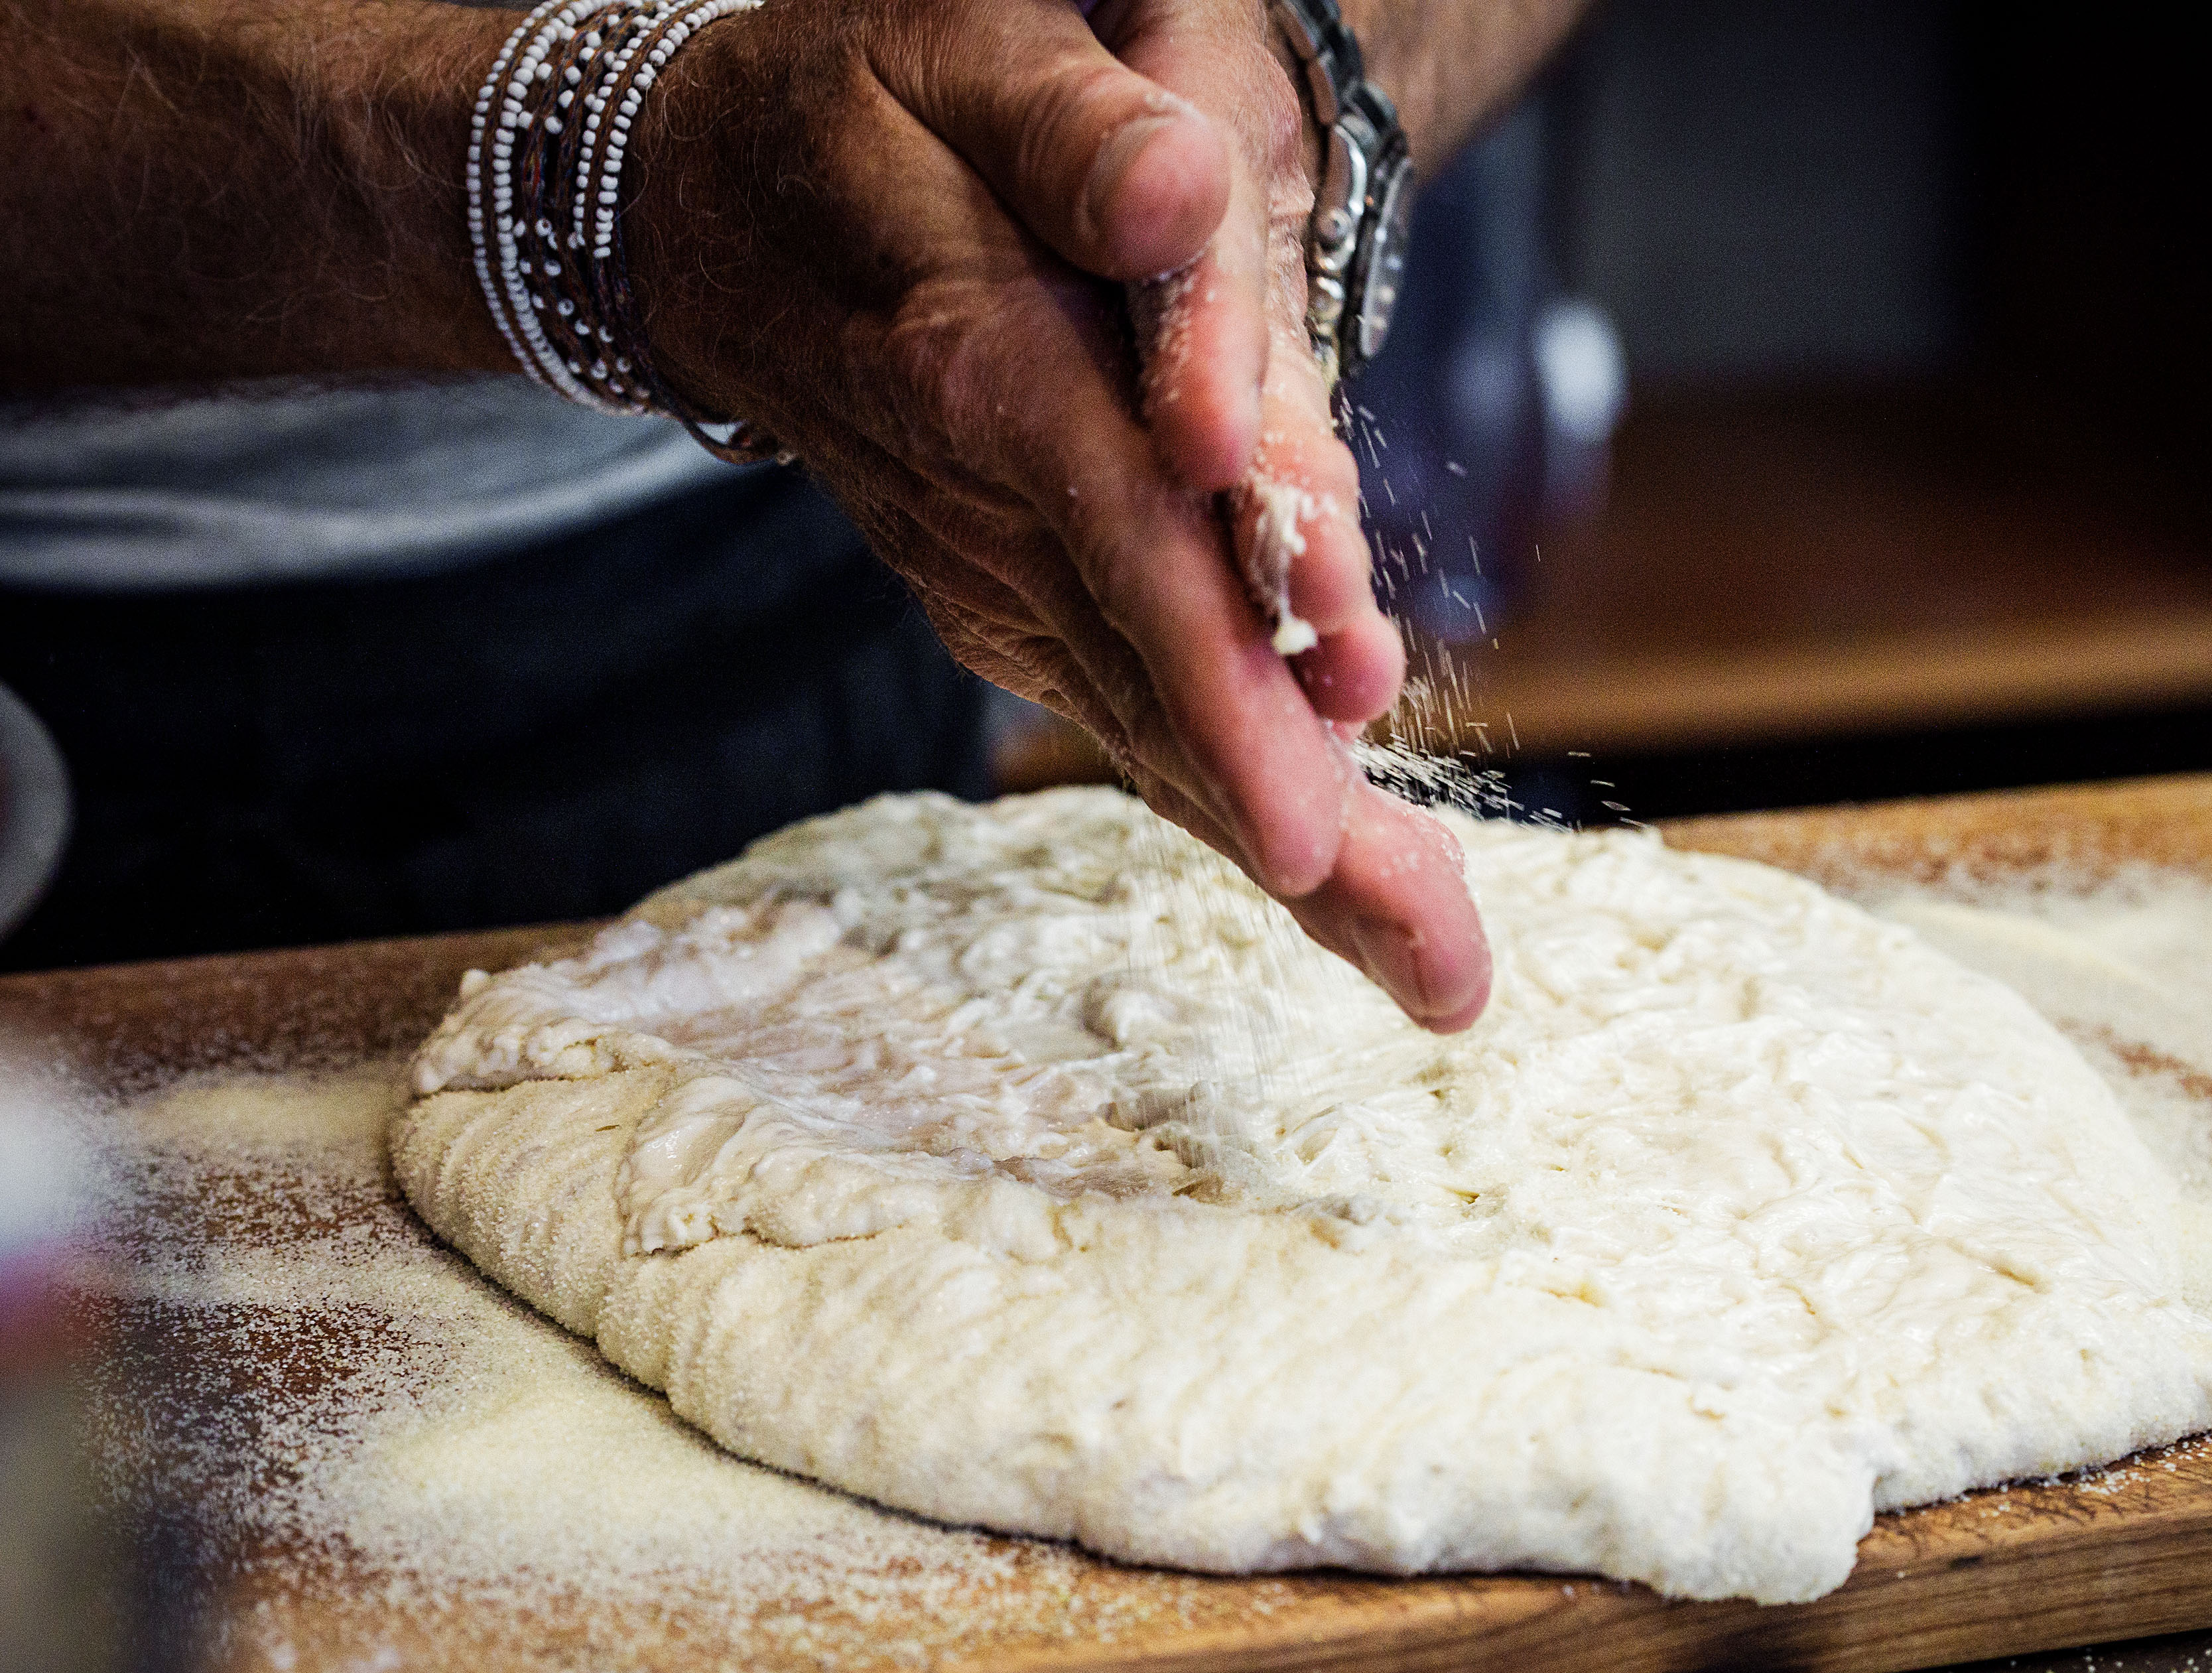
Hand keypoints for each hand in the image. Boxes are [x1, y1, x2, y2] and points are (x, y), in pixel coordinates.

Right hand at [628, 0, 1491, 1029]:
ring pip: (1154, 739)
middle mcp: (998, 520)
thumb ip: (1072, 129)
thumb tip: (1185, 191)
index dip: (1232, 698)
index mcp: (997, 385)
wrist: (710, 210)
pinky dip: (1225, 799)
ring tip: (1427, 968)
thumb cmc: (859, 110)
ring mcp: (1000, 579)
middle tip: (1443, 982)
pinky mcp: (1012, 600)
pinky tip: (1327, 881)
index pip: (1139, 562)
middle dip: (1308, 847)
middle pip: (1167, 705)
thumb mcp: (957, 53)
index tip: (1318, 839)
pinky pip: (1128, 717)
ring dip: (1288, 857)